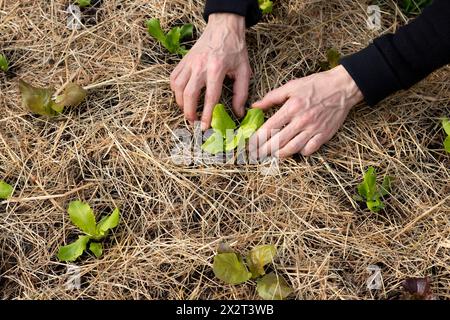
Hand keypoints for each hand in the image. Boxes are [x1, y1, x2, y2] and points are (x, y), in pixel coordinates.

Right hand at [170, 13, 250, 129]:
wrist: (223, 27)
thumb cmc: (235, 49)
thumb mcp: (244, 71)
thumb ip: (241, 93)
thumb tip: (239, 113)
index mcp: (217, 69)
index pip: (210, 97)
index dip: (206, 114)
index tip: (205, 127)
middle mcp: (200, 66)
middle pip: (189, 94)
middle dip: (189, 112)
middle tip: (193, 122)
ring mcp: (189, 62)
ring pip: (177, 87)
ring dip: (180, 103)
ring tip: (188, 111)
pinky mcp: (183, 60)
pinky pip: (173, 78)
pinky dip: (175, 90)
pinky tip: (182, 96)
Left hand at [250, 65, 363, 157]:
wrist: (343, 87)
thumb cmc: (316, 85)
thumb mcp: (291, 86)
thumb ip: (271, 97)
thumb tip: (254, 106)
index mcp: (291, 108)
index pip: (269, 128)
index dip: (257, 139)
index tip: (250, 144)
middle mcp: (301, 121)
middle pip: (278, 141)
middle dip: (264, 150)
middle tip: (256, 155)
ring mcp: (313, 129)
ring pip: (292, 149)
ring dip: (279, 154)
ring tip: (272, 155)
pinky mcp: (324, 135)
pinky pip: (309, 150)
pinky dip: (300, 152)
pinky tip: (294, 149)